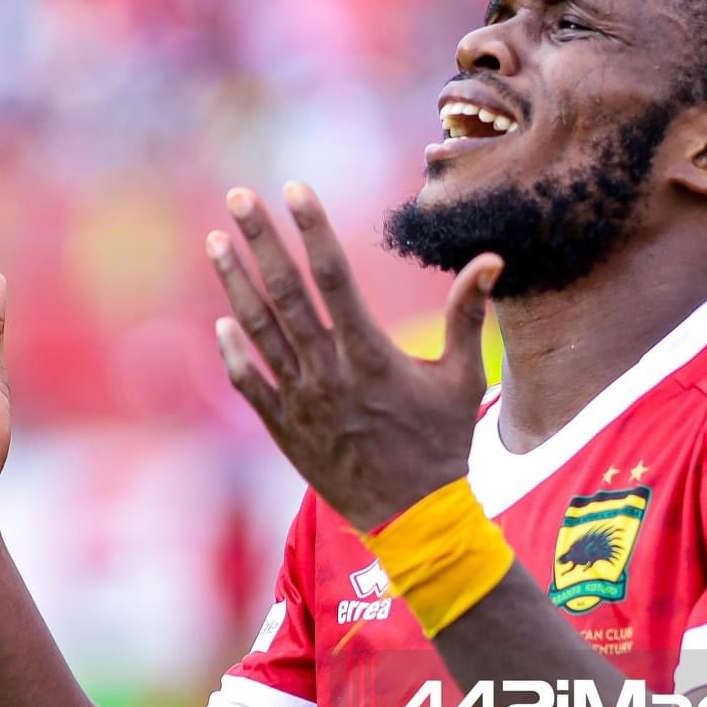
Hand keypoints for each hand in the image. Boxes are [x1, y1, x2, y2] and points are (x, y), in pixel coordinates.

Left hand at [208, 183, 500, 530]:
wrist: (416, 518)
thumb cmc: (443, 443)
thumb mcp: (464, 377)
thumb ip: (469, 314)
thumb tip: (490, 259)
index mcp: (371, 353)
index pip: (334, 276)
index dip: (313, 229)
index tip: (295, 188)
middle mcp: (330, 372)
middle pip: (287, 293)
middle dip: (261, 241)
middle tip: (239, 197)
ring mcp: (303, 401)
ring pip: (260, 331)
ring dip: (236, 284)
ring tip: (216, 242)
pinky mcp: (286, 430)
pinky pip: (252, 384)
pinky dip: (235, 353)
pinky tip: (222, 322)